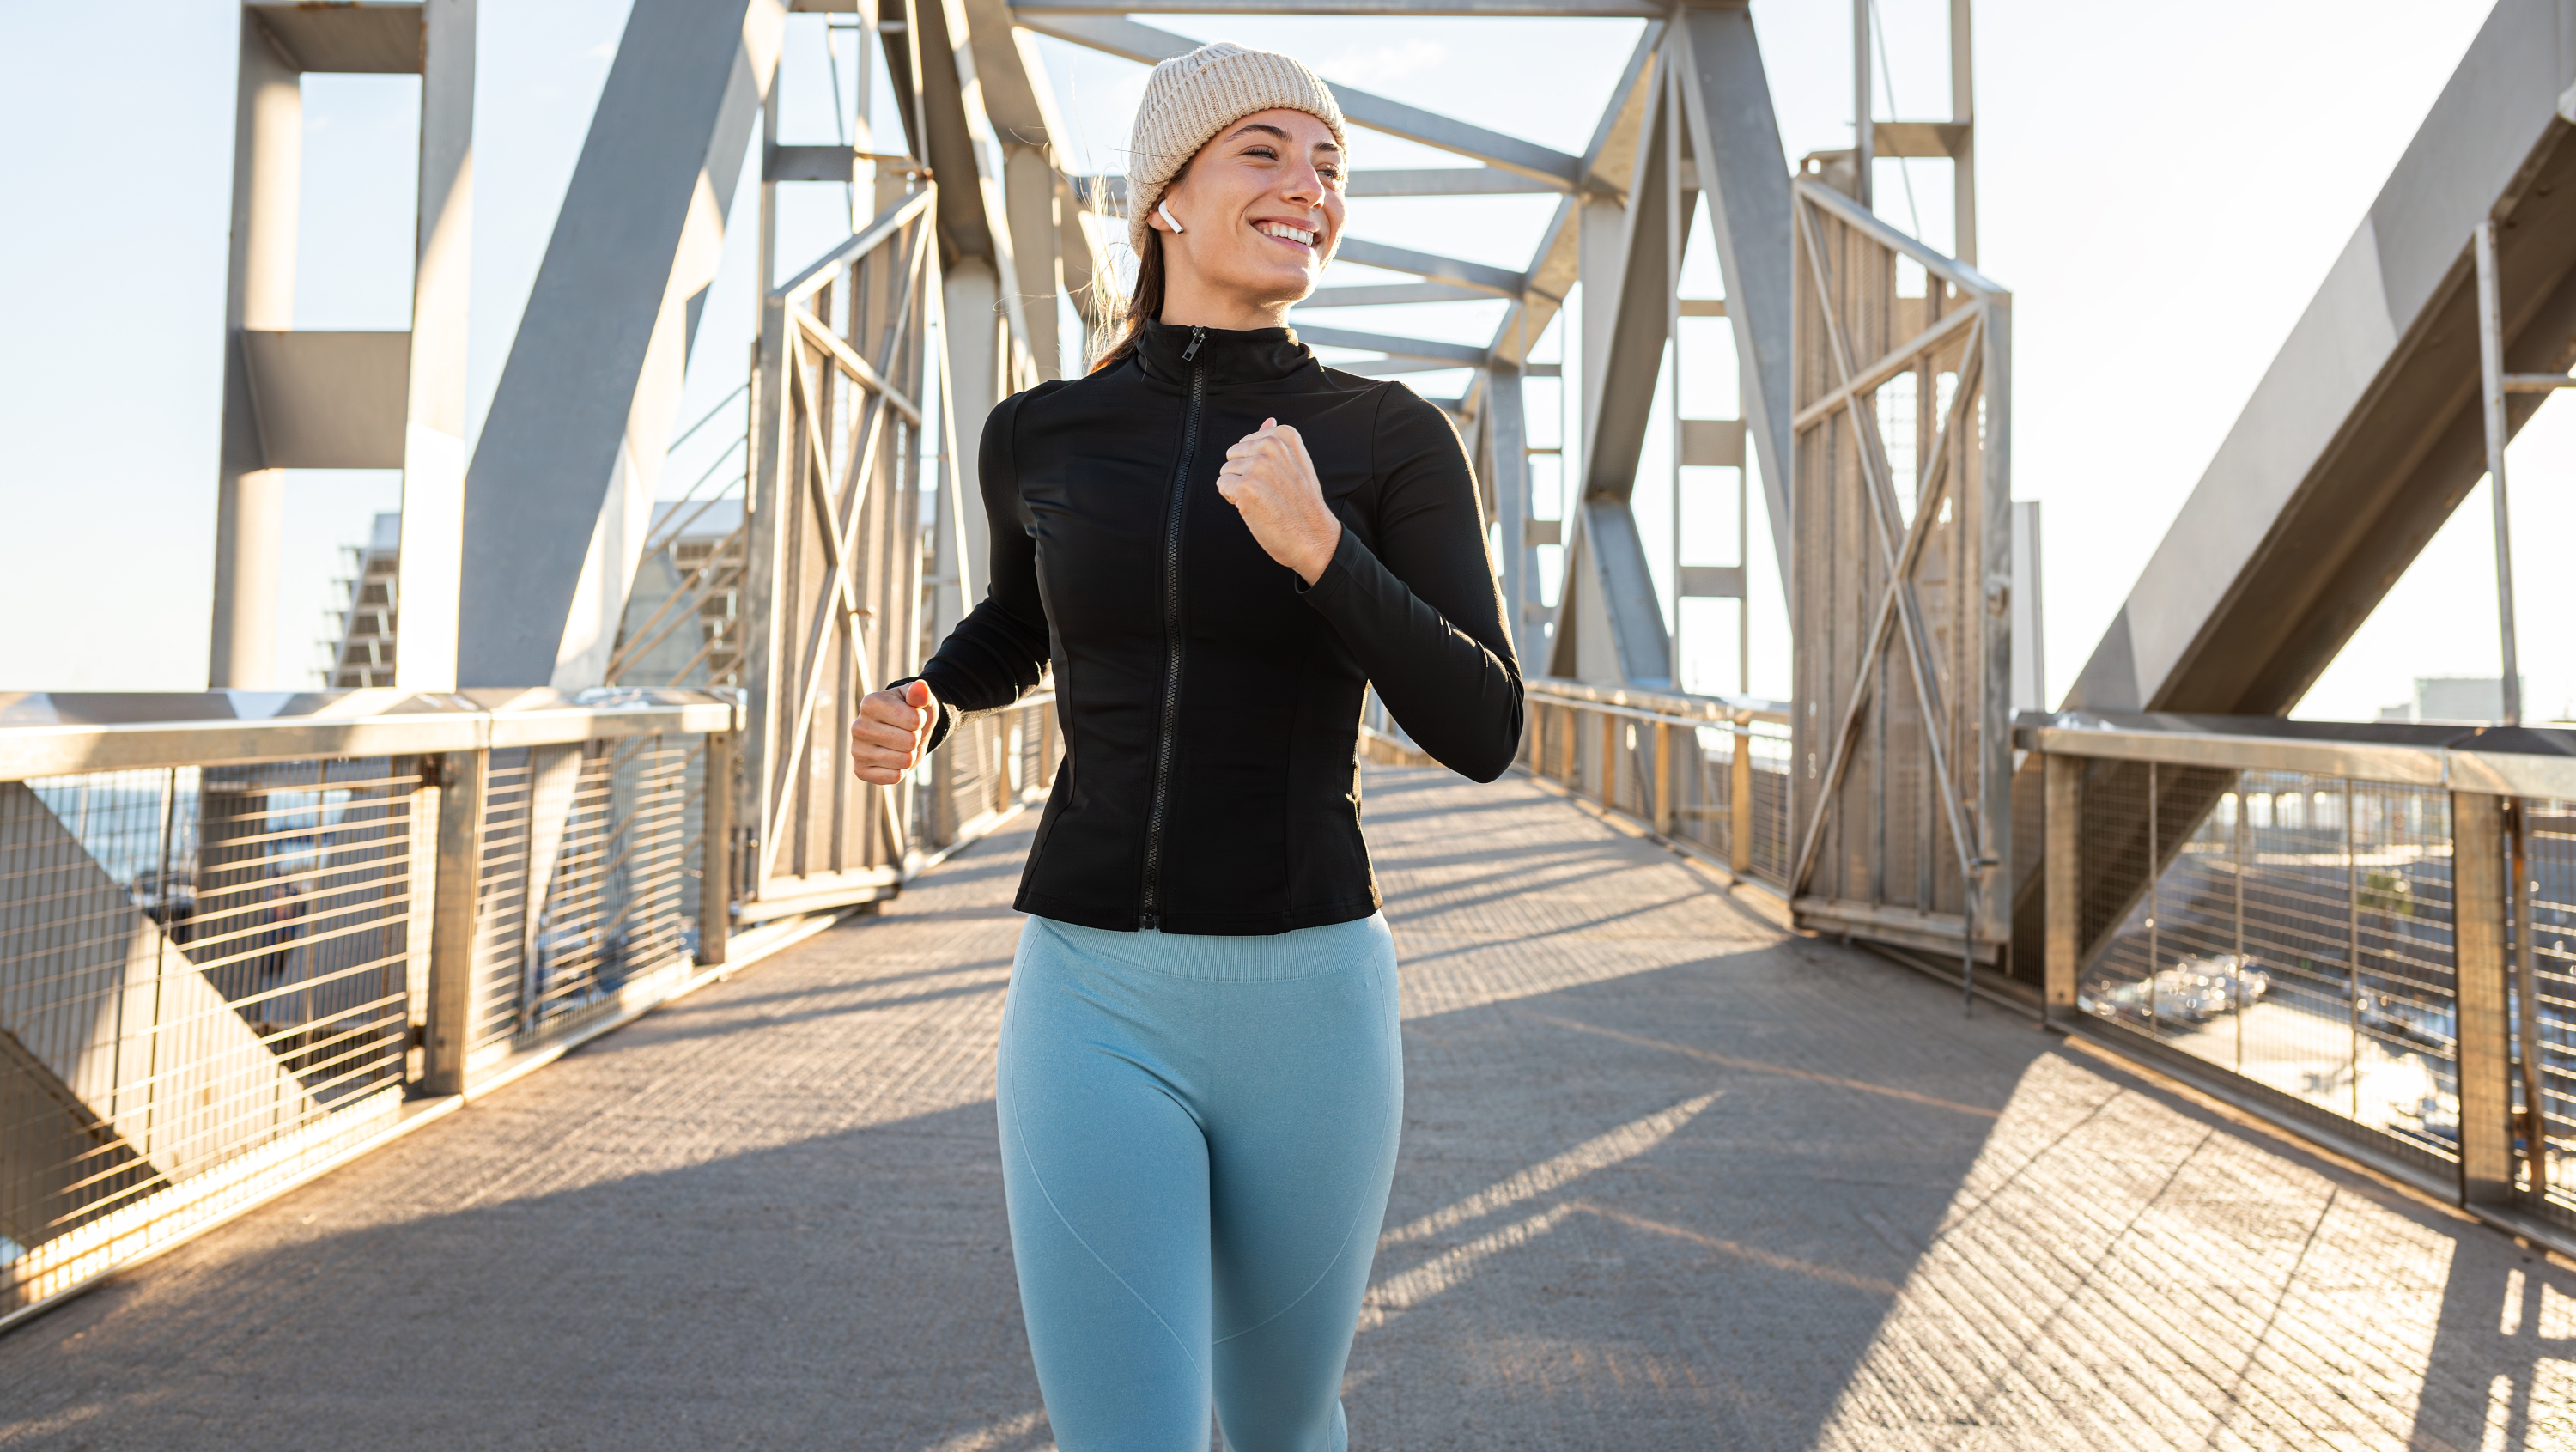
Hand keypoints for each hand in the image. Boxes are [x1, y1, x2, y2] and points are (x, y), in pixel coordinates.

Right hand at [850, 679, 935, 784]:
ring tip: (900, 746)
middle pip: (910, 742)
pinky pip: (894, 778)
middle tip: (906, 734)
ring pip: (904, 761)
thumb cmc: (912, 713)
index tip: (912, 717)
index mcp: (869, 703)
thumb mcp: (920, 700)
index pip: (914, 720)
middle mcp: (858, 726)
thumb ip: (921, 694)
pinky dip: (900, 771)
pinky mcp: (860, 771)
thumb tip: (921, 687)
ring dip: (909, 756)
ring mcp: (856, 750)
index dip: (921, 721)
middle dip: (915, 739)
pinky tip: (892, 760)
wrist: (903, 733)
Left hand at [1216, 418, 1340, 584]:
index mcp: (1285, 436)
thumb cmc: (1303, 504)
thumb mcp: (1296, 464)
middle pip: (1232, 454)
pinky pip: (1222, 486)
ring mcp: (1258, 466)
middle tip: (1268, 492)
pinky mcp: (1246, 486)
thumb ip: (1277, 441)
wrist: (1313, 537)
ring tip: (1263, 500)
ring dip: (1238, 488)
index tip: (1276, 479)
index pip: (1246, 442)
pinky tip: (1254, 508)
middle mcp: (1271, 446)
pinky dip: (1233, 500)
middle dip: (1243, 474)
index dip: (1255, 464)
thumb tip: (1268, 419)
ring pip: (1226, 471)